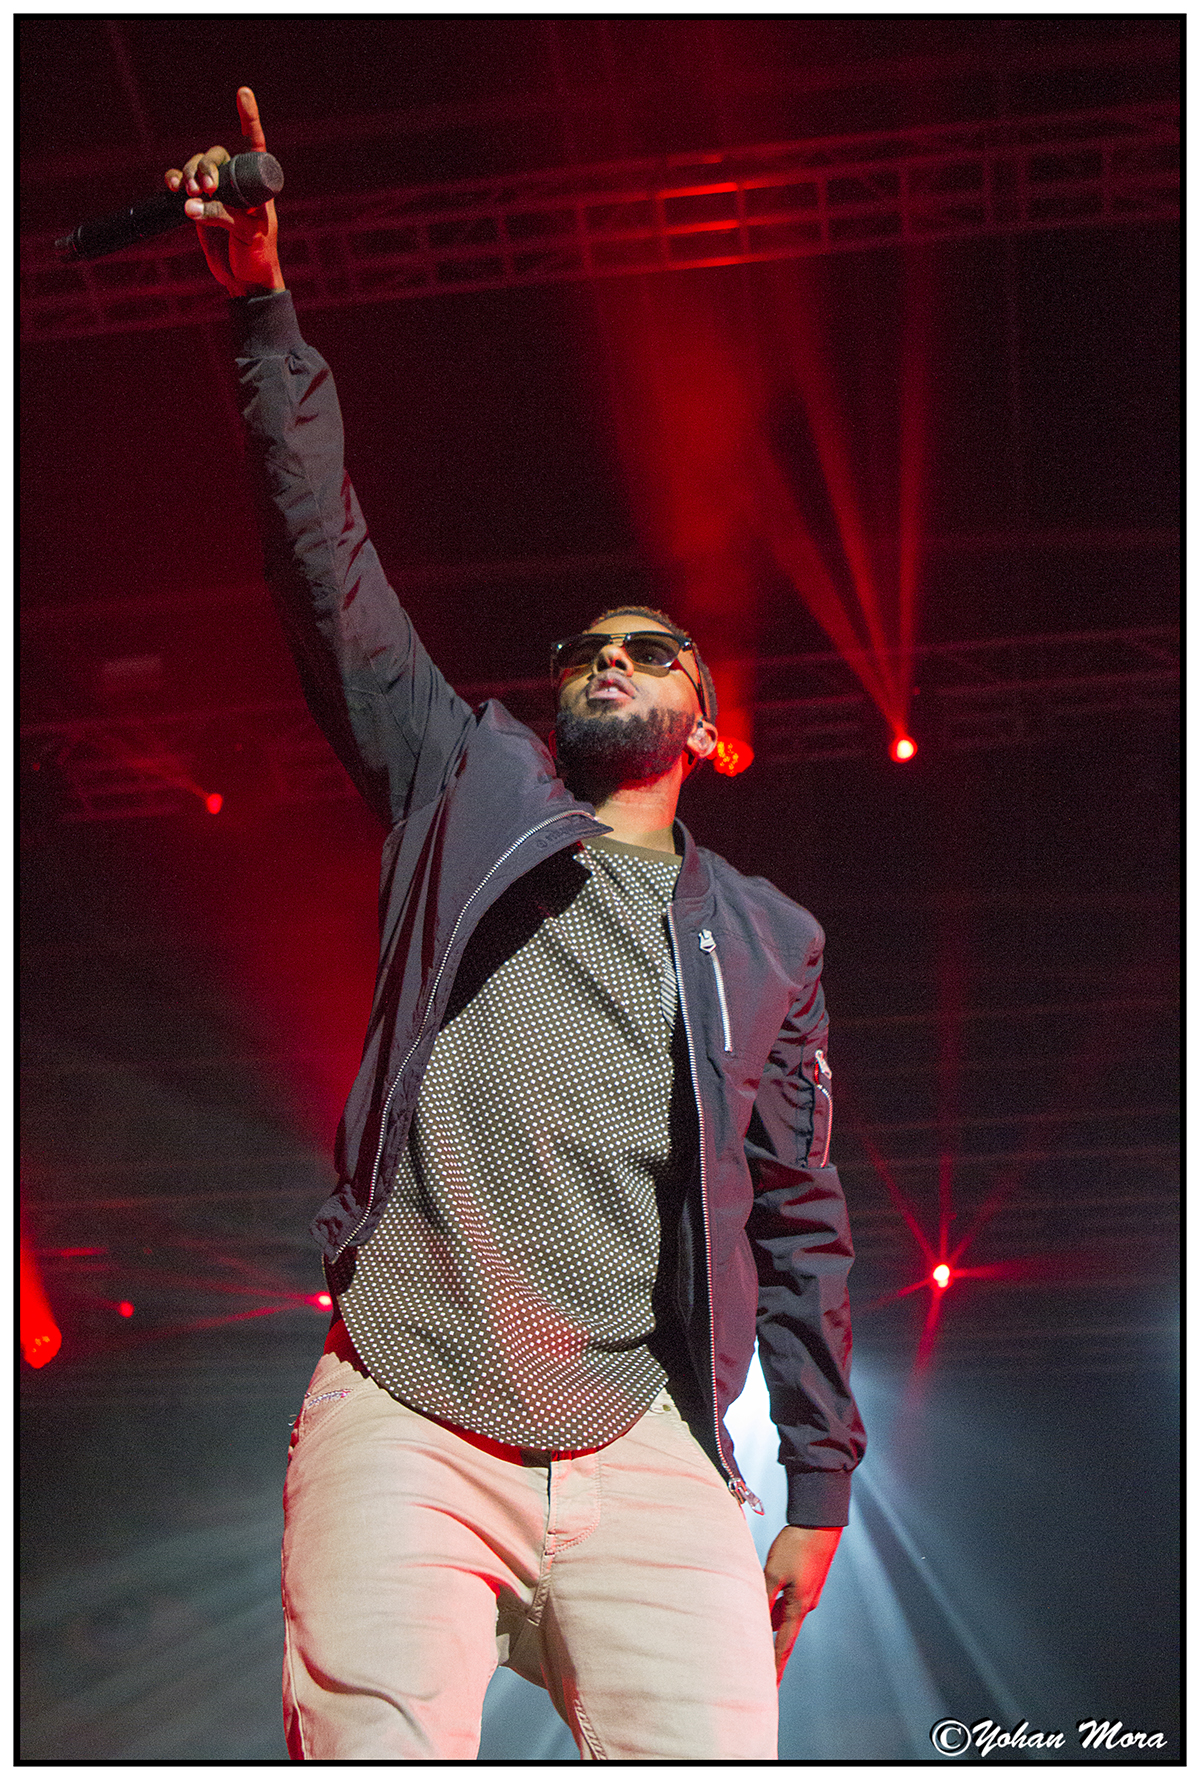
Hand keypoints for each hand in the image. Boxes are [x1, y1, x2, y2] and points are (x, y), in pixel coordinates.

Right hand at [165, 87, 284, 296]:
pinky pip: (182, 183)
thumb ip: (222, 216)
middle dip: (204, 165)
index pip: (253, 143)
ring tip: (188, 193)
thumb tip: (190, 205)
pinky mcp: (198, 205)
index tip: (242, 92)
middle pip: (215, 155)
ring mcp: (215, 192)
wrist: (245, 281)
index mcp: (257, 182)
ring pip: (196, 167)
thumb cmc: (258, 256)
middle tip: (204, 187)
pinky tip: (172, 187)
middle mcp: (236, 181)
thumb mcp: (248, 235)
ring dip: (188, 174)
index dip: (248, 117)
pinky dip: (174, 180)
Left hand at [763, 1524, 841, 1681]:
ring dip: (771, 1621)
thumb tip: (755, 1618)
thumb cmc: (796, 1546)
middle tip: (756, 1665)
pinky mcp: (808, 1579)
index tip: (770, 1688)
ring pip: (785, 1613)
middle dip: (770, 1647)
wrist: (820, 1522)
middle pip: (784, 1631)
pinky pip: (789, 1598)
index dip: (775, 1668)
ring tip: (753, 1632)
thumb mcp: (772, 1572)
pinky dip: (776, 1604)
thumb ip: (763, 1597)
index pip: (783, 1646)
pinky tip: (765, 1599)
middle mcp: (806, 1604)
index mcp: (798, 1608)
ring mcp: (808, 1592)